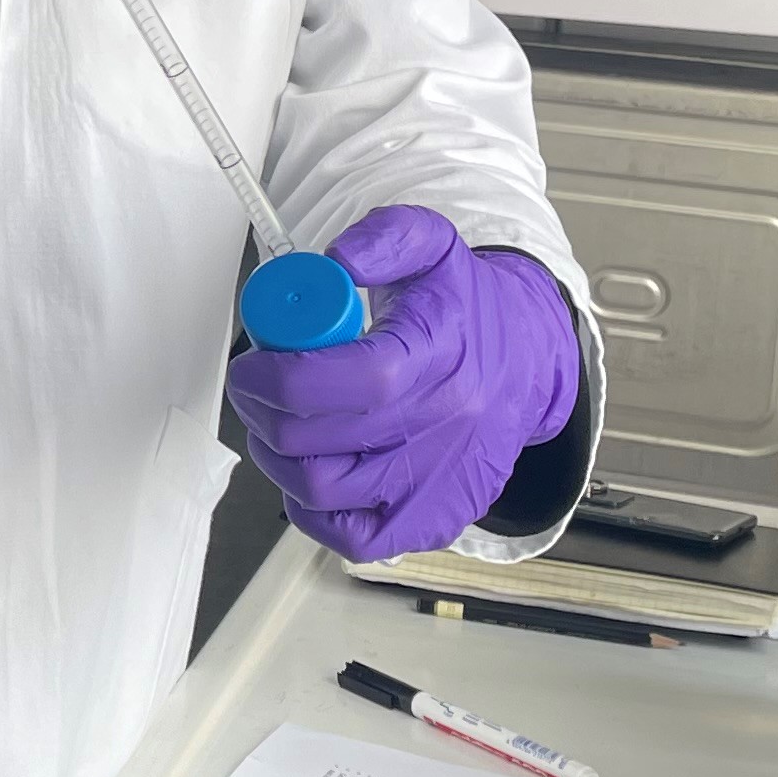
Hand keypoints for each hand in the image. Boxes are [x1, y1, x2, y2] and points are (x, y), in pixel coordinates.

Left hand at [228, 207, 579, 563]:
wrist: (525, 365)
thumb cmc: (465, 312)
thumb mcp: (433, 247)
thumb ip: (385, 239)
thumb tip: (336, 265)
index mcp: (442, 358)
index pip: (355, 380)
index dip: (281, 375)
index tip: (252, 364)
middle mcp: (444, 427)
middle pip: (321, 439)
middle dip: (262, 410)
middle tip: (254, 386)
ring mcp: (438, 483)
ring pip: (322, 490)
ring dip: (277, 456)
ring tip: (279, 422)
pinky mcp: (433, 520)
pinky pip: (352, 537)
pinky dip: (312, 509)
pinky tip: (311, 467)